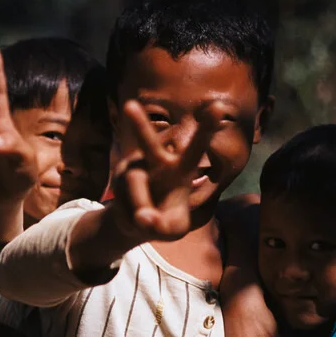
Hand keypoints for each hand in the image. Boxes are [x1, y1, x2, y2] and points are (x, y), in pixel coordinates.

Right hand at [108, 101, 208, 241]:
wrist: (136, 222)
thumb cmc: (163, 221)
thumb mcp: (172, 230)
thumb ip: (163, 227)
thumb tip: (143, 219)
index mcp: (181, 169)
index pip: (195, 148)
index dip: (206, 128)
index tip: (217, 106)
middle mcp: (156, 161)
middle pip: (148, 142)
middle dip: (138, 125)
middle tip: (129, 105)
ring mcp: (133, 167)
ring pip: (134, 186)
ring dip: (140, 205)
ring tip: (143, 221)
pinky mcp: (118, 177)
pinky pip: (123, 199)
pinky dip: (129, 214)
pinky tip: (134, 215)